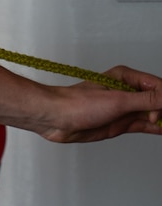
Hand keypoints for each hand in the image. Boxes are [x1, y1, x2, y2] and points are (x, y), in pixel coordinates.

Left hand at [38, 66, 161, 142]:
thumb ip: (146, 100)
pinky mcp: (119, 123)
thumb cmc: (78, 104)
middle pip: (157, 100)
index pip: (158, 86)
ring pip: (152, 114)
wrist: (54, 119)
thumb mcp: (118, 101)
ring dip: (161, 119)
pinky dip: (155, 128)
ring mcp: (124, 109)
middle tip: (159, 120)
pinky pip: (143, 125)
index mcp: (126, 78)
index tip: (159, 113)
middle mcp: (127, 92)